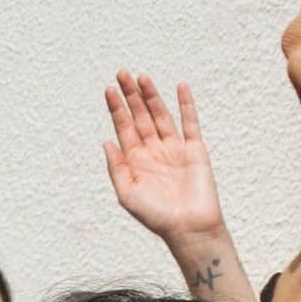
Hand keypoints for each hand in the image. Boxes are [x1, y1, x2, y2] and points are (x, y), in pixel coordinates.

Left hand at [102, 73, 233, 254]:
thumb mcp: (127, 194)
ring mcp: (174, 149)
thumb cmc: (156, 216)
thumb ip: (116, 167)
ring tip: (141, 76)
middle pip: (140, 117)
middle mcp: (154, 151)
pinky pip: (190, 123)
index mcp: (136, 161)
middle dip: (131, 96)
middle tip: (122, 73)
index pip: (124, 128)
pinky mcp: (194, 150)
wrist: (188, 228)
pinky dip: (186, 104)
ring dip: (152, 96)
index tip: (109, 89)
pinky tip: (180, 87)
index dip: (117, 108)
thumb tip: (106, 141)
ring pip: (161, 116)